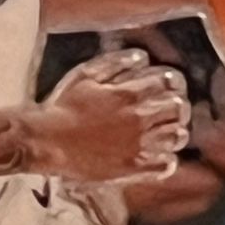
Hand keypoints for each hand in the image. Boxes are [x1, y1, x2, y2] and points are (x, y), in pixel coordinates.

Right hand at [26, 49, 190, 184]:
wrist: (46, 142)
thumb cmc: (62, 106)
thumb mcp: (85, 75)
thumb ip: (116, 63)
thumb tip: (142, 57)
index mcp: (129, 95)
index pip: (169, 82)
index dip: (171, 81)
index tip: (166, 85)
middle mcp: (140, 119)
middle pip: (178, 109)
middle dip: (176, 106)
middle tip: (169, 109)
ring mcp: (139, 145)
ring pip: (177, 136)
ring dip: (174, 130)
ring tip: (164, 131)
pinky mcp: (133, 168)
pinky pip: (166, 165)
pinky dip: (167, 159)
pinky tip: (158, 156)